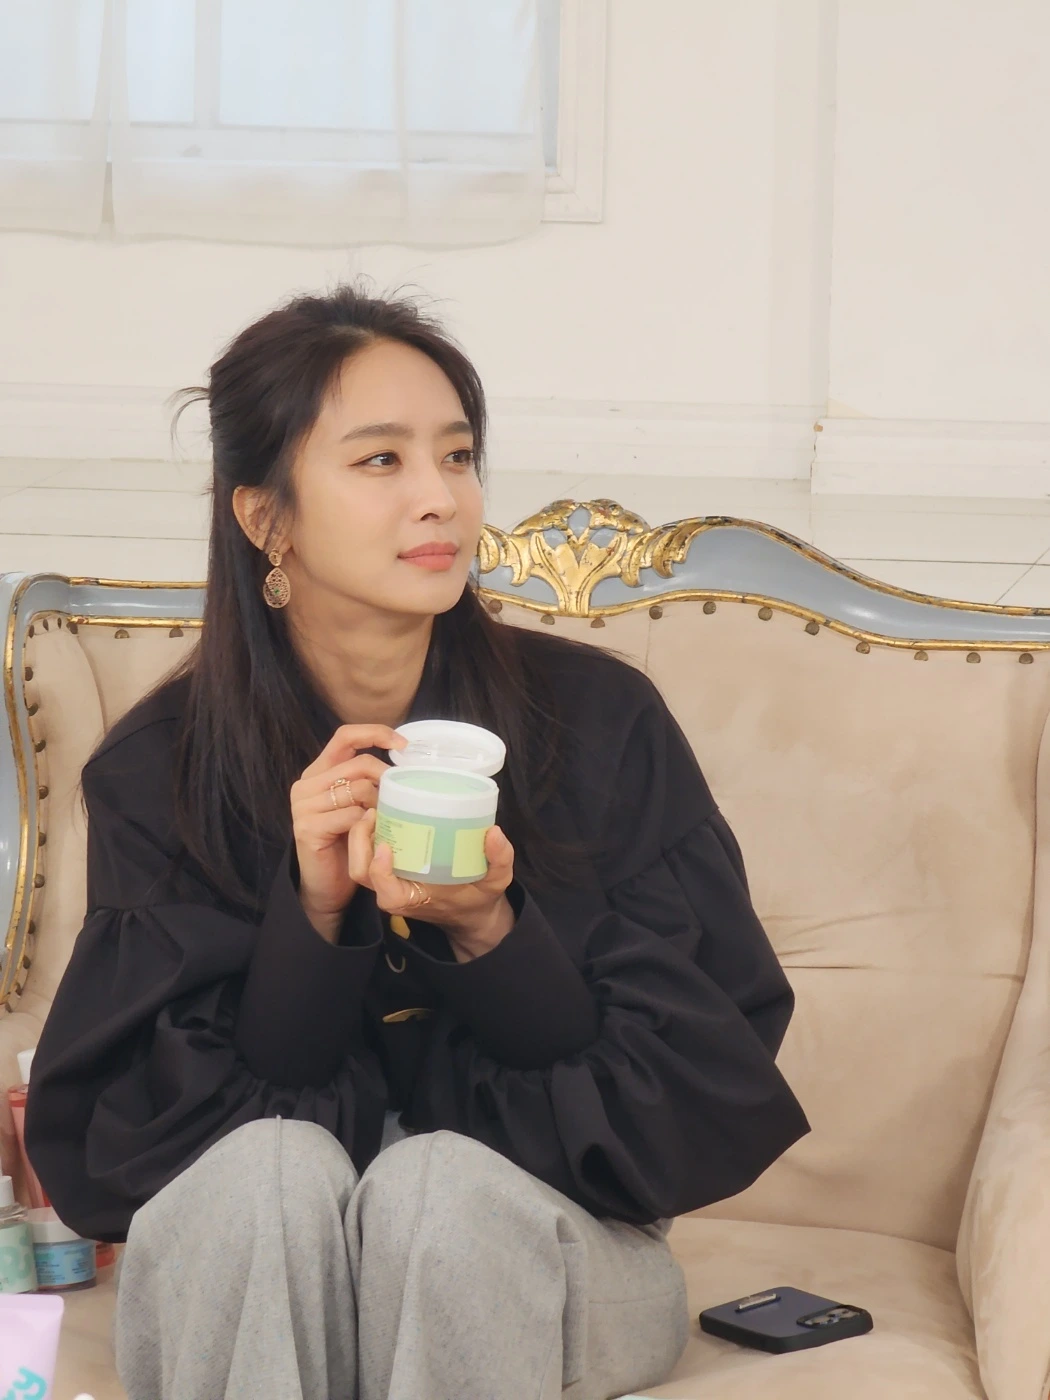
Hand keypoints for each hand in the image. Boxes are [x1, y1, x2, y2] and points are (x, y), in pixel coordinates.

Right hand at [291, 724, 407, 941]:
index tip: (403, 744)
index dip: (375, 733)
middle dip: (387, 779)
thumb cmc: (347, 842)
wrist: (326, 885)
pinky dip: (368, 825)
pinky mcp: (307, 827)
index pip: (345, 736)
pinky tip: (372, 835)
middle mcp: (306, 784)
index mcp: (318, 771)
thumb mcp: (356, 804)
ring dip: (379, 806)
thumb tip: (402, 758)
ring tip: (385, 822)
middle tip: (400, 799)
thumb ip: (366, 780)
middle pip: (360, 764)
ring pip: (359, 789)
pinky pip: (352, 816)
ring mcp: (304, 805)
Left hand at [348, 811, 516, 961]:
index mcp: (413, 900)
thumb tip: (494, 833)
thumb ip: (499, 859)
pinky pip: (367, 855)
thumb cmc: (479, 896)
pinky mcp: (390, 870)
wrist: (471, 911)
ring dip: (359, 836)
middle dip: (358, 842)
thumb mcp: (497, 880)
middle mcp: (395, 893)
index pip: (385, 890)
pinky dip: (367, 835)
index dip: (379, 869)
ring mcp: (388, 882)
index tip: (386, 844)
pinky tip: (381, 812)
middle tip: (374, 812)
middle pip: (360, 871)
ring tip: (375, 809)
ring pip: (359, 862)